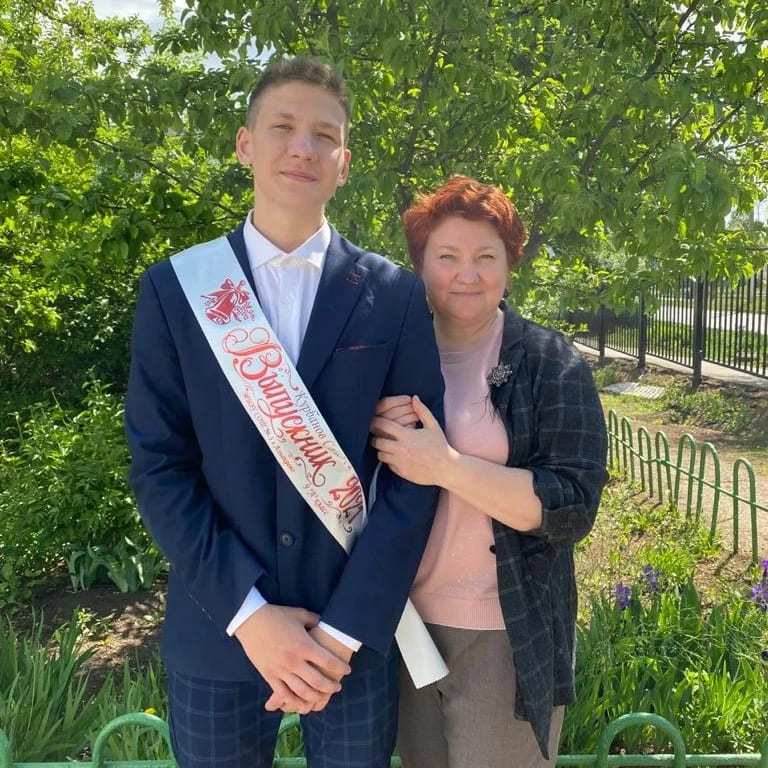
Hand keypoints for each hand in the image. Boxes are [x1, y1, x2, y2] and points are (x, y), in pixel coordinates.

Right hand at [234, 605, 350, 713]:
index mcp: (304, 645)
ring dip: (315, 697)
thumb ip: (314, 620)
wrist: (250, 621)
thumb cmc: (276, 616)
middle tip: (337, 687)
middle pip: (317, 681)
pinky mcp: (269, 676)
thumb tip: (324, 624)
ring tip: (323, 696)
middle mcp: (294, 661)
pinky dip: (293, 701)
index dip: (340, 667)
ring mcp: (281, 671)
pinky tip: (301, 703)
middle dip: (330, 687)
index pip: (327, 661)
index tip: (347, 670)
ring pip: (302, 692)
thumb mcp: (300, 614)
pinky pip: (283, 694)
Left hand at [370, 395, 453, 484]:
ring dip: (381, 449)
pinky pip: (388, 464)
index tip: (376, 420)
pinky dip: (389, 459)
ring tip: (386, 445)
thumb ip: (422, 411)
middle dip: (376, 437)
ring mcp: (400, 462)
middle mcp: (401, 449)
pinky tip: (395, 455)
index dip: (377, 421)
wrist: (446, 469)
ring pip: (380, 454)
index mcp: (407, 436)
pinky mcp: (400, 472)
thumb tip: (414, 398)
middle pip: (377, 441)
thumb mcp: (433, 426)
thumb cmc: (440, 446)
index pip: (384, 425)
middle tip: (378, 434)